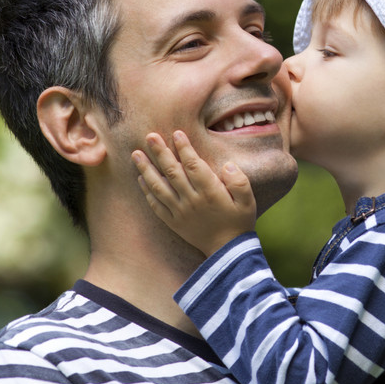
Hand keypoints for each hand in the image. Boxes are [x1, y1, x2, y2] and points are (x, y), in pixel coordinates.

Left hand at [134, 130, 256, 256]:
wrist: (227, 251)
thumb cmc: (239, 221)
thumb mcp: (248, 201)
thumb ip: (239, 181)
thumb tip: (227, 165)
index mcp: (210, 192)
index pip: (194, 165)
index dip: (184, 148)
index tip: (177, 133)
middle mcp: (192, 200)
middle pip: (172, 172)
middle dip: (160, 152)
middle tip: (149, 136)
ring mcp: (180, 212)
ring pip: (159, 187)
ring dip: (147, 169)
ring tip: (136, 154)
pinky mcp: (173, 222)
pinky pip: (156, 205)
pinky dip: (147, 191)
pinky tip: (140, 178)